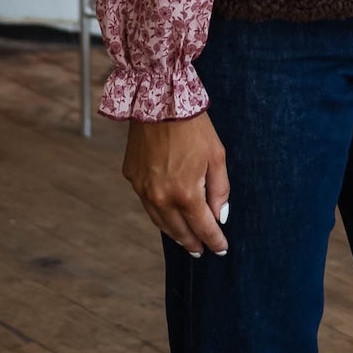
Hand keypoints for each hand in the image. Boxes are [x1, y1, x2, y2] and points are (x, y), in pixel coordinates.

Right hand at [122, 111, 230, 256]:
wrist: (158, 101)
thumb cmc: (193, 127)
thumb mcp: (216, 157)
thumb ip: (220, 190)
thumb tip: (219, 216)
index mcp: (185, 193)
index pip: (203, 227)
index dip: (214, 241)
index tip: (221, 250)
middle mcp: (160, 197)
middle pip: (179, 231)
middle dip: (193, 243)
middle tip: (201, 251)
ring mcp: (142, 188)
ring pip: (159, 221)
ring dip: (174, 232)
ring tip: (185, 239)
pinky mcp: (131, 176)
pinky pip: (146, 202)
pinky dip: (159, 211)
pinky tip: (167, 212)